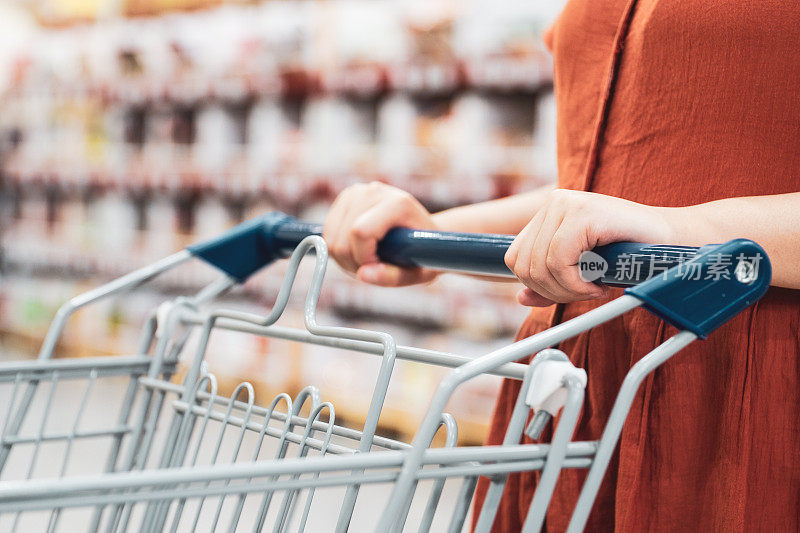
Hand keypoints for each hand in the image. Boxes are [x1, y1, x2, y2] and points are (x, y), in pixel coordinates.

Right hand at [323, 181, 438, 285]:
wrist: (424, 232)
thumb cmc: (423, 255)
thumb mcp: (416, 274)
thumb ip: (391, 277)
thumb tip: (362, 274)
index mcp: (397, 204)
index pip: (360, 232)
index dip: (363, 258)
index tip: (379, 266)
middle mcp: (373, 191)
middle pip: (341, 239)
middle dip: (353, 263)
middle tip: (374, 267)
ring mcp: (356, 192)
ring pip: (330, 238)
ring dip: (344, 258)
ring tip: (368, 259)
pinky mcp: (345, 197)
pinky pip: (327, 234)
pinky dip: (337, 249)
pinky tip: (357, 249)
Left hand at [504, 189, 672, 306]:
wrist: (675, 241)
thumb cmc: (632, 254)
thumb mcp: (583, 269)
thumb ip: (552, 281)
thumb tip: (522, 298)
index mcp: (548, 213)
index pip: (516, 258)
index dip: (538, 285)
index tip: (570, 292)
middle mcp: (553, 203)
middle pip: (524, 265)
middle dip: (553, 291)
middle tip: (586, 292)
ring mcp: (566, 204)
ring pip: (539, 266)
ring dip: (569, 290)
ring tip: (596, 286)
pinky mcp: (583, 212)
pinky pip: (559, 261)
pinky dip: (577, 284)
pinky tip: (600, 283)